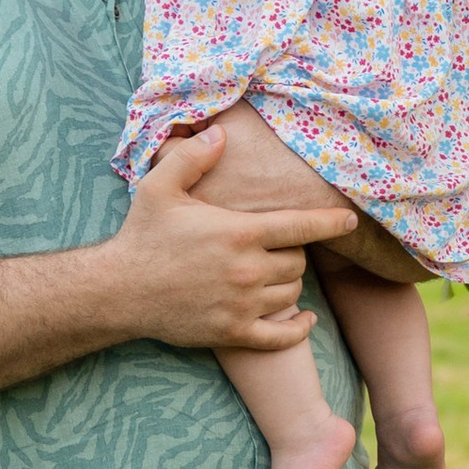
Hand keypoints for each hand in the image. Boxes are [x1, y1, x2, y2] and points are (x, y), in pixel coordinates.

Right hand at [112, 124, 352, 351]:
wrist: (118, 291)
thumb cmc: (142, 235)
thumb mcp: (160, 187)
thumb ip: (193, 157)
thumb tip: (221, 132)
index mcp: (238, 232)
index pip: (301, 225)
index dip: (330, 222)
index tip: (350, 220)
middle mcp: (247, 270)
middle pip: (298, 261)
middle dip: (294, 252)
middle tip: (274, 247)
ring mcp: (242, 305)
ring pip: (292, 293)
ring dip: (290, 283)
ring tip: (274, 274)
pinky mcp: (233, 333)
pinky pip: (281, 336)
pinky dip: (297, 328)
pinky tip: (303, 320)